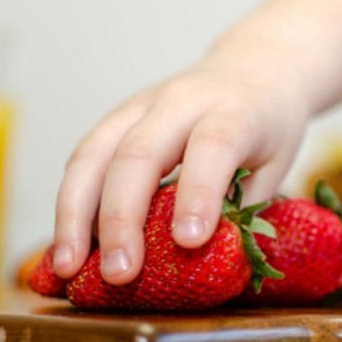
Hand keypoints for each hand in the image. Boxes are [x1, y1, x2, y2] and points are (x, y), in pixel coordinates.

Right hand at [52, 53, 308, 284]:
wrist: (251, 67)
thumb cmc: (266, 125)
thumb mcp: (275, 164)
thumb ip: (243, 208)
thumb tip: (203, 263)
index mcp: (233, 111)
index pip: (212, 147)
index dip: (198, 192)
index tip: (189, 241)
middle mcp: (180, 102)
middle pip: (139, 152)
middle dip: (121, 217)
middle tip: (118, 274)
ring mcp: (140, 106)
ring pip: (94, 153)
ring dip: (74, 214)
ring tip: (65, 266)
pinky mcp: (116, 118)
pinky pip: (83, 158)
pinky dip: (71, 203)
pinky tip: (66, 242)